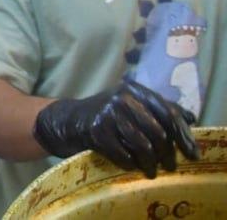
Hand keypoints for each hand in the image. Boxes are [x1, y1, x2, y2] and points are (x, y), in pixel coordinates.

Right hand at [33, 78, 198, 177]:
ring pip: (142, 144)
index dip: (182, 135)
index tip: (192, 153)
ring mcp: (108, 112)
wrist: (69, 120)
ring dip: (150, 163)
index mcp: (135, 89)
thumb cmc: (107, 115)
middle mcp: (122, 97)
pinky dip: (129, 164)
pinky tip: (131, 167)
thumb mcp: (132, 105)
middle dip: (168, 153)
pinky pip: (122, 153)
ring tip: (151, 171)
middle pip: (158, 131)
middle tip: (170, 167)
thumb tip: (190, 118)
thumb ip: (159, 108)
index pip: (169, 112)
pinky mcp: (96, 130)